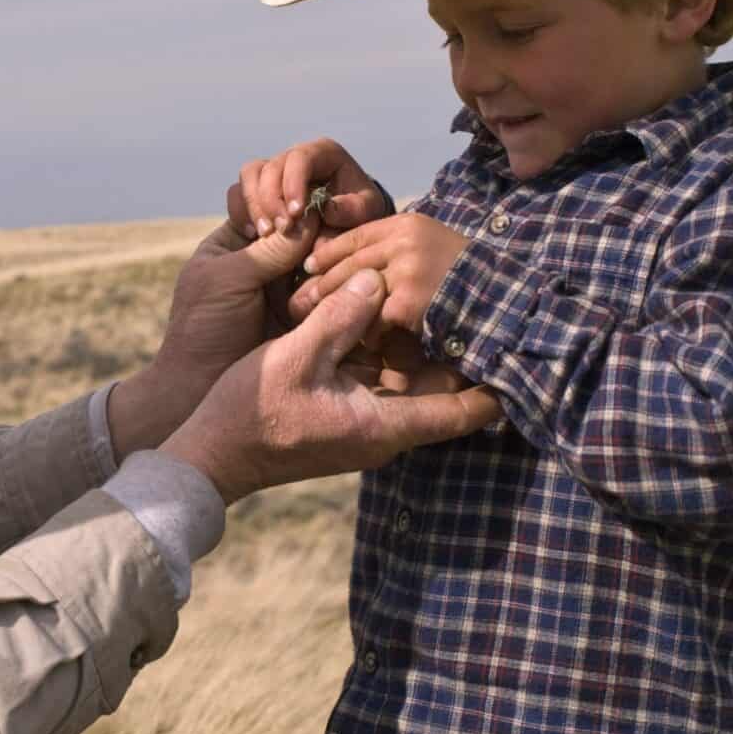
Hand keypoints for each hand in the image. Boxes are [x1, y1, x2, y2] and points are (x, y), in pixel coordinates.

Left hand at [108, 222, 316, 456]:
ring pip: (320, 254)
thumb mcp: (229, 278)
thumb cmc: (203, 329)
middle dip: (313, 228)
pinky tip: (349, 280)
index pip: (268, 199)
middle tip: (320, 241)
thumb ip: (270, 248)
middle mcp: (265, 257)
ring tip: (332, 264)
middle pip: (300, 225)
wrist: (202, 388)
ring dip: (329, 255)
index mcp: (235, 239)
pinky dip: (339, 282)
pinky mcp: (310, 312)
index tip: (288, 215)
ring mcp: (289, 284)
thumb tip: (311, 216)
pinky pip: (331, 287)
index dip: (283, 199)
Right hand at [160, 270, 500, 503]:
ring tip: (446, 303)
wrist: (210, 455)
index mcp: (384, 424)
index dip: (496, 387)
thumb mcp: (297, 356)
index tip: (522, 353)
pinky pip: (381, 381)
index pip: (460, 413)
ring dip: (422, 348)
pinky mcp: (343, 414)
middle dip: (461, 353)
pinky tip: (389, 314)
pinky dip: (389, 352)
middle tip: (485, 309)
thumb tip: (377, 278)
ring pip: (410, 383)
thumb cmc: (251, 413)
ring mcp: (363, 423)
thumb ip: (340, 316)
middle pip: (441, 393)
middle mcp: (382, 429)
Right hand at [226, 138, 392, 240]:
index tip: (297, 213)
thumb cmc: (360, 213)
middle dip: (272, 199)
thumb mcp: (366, 211)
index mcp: (323, 154)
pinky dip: (241, 212)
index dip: (294, 183)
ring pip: (250, 175)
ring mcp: (274, 172)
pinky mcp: (258, 190)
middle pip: (271, 167)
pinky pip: (238, 192)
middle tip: (282, 230)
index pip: (301, 158)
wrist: (348, 224)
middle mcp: (295, 158)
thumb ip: (350, 211)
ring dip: (255, 205)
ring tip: (265, 234)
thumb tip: (326, 209)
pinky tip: (252, 234)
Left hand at [289, 213, 468, 332]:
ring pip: (355, 292)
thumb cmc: (466, 277)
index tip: (309, 268)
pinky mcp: (407, 302)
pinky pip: (373, 321)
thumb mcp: (429, 246)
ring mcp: (406, 270)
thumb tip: (351, 262)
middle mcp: (404, 241)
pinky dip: (368, 335)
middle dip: (319, 285)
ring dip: (336, 311)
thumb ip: (394, 248)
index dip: (327, 253)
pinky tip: (365, 344)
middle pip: (348, 264)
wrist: (503, 301)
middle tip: (297, 304)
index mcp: (407, 224)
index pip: (354, 237)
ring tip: (316, 323)